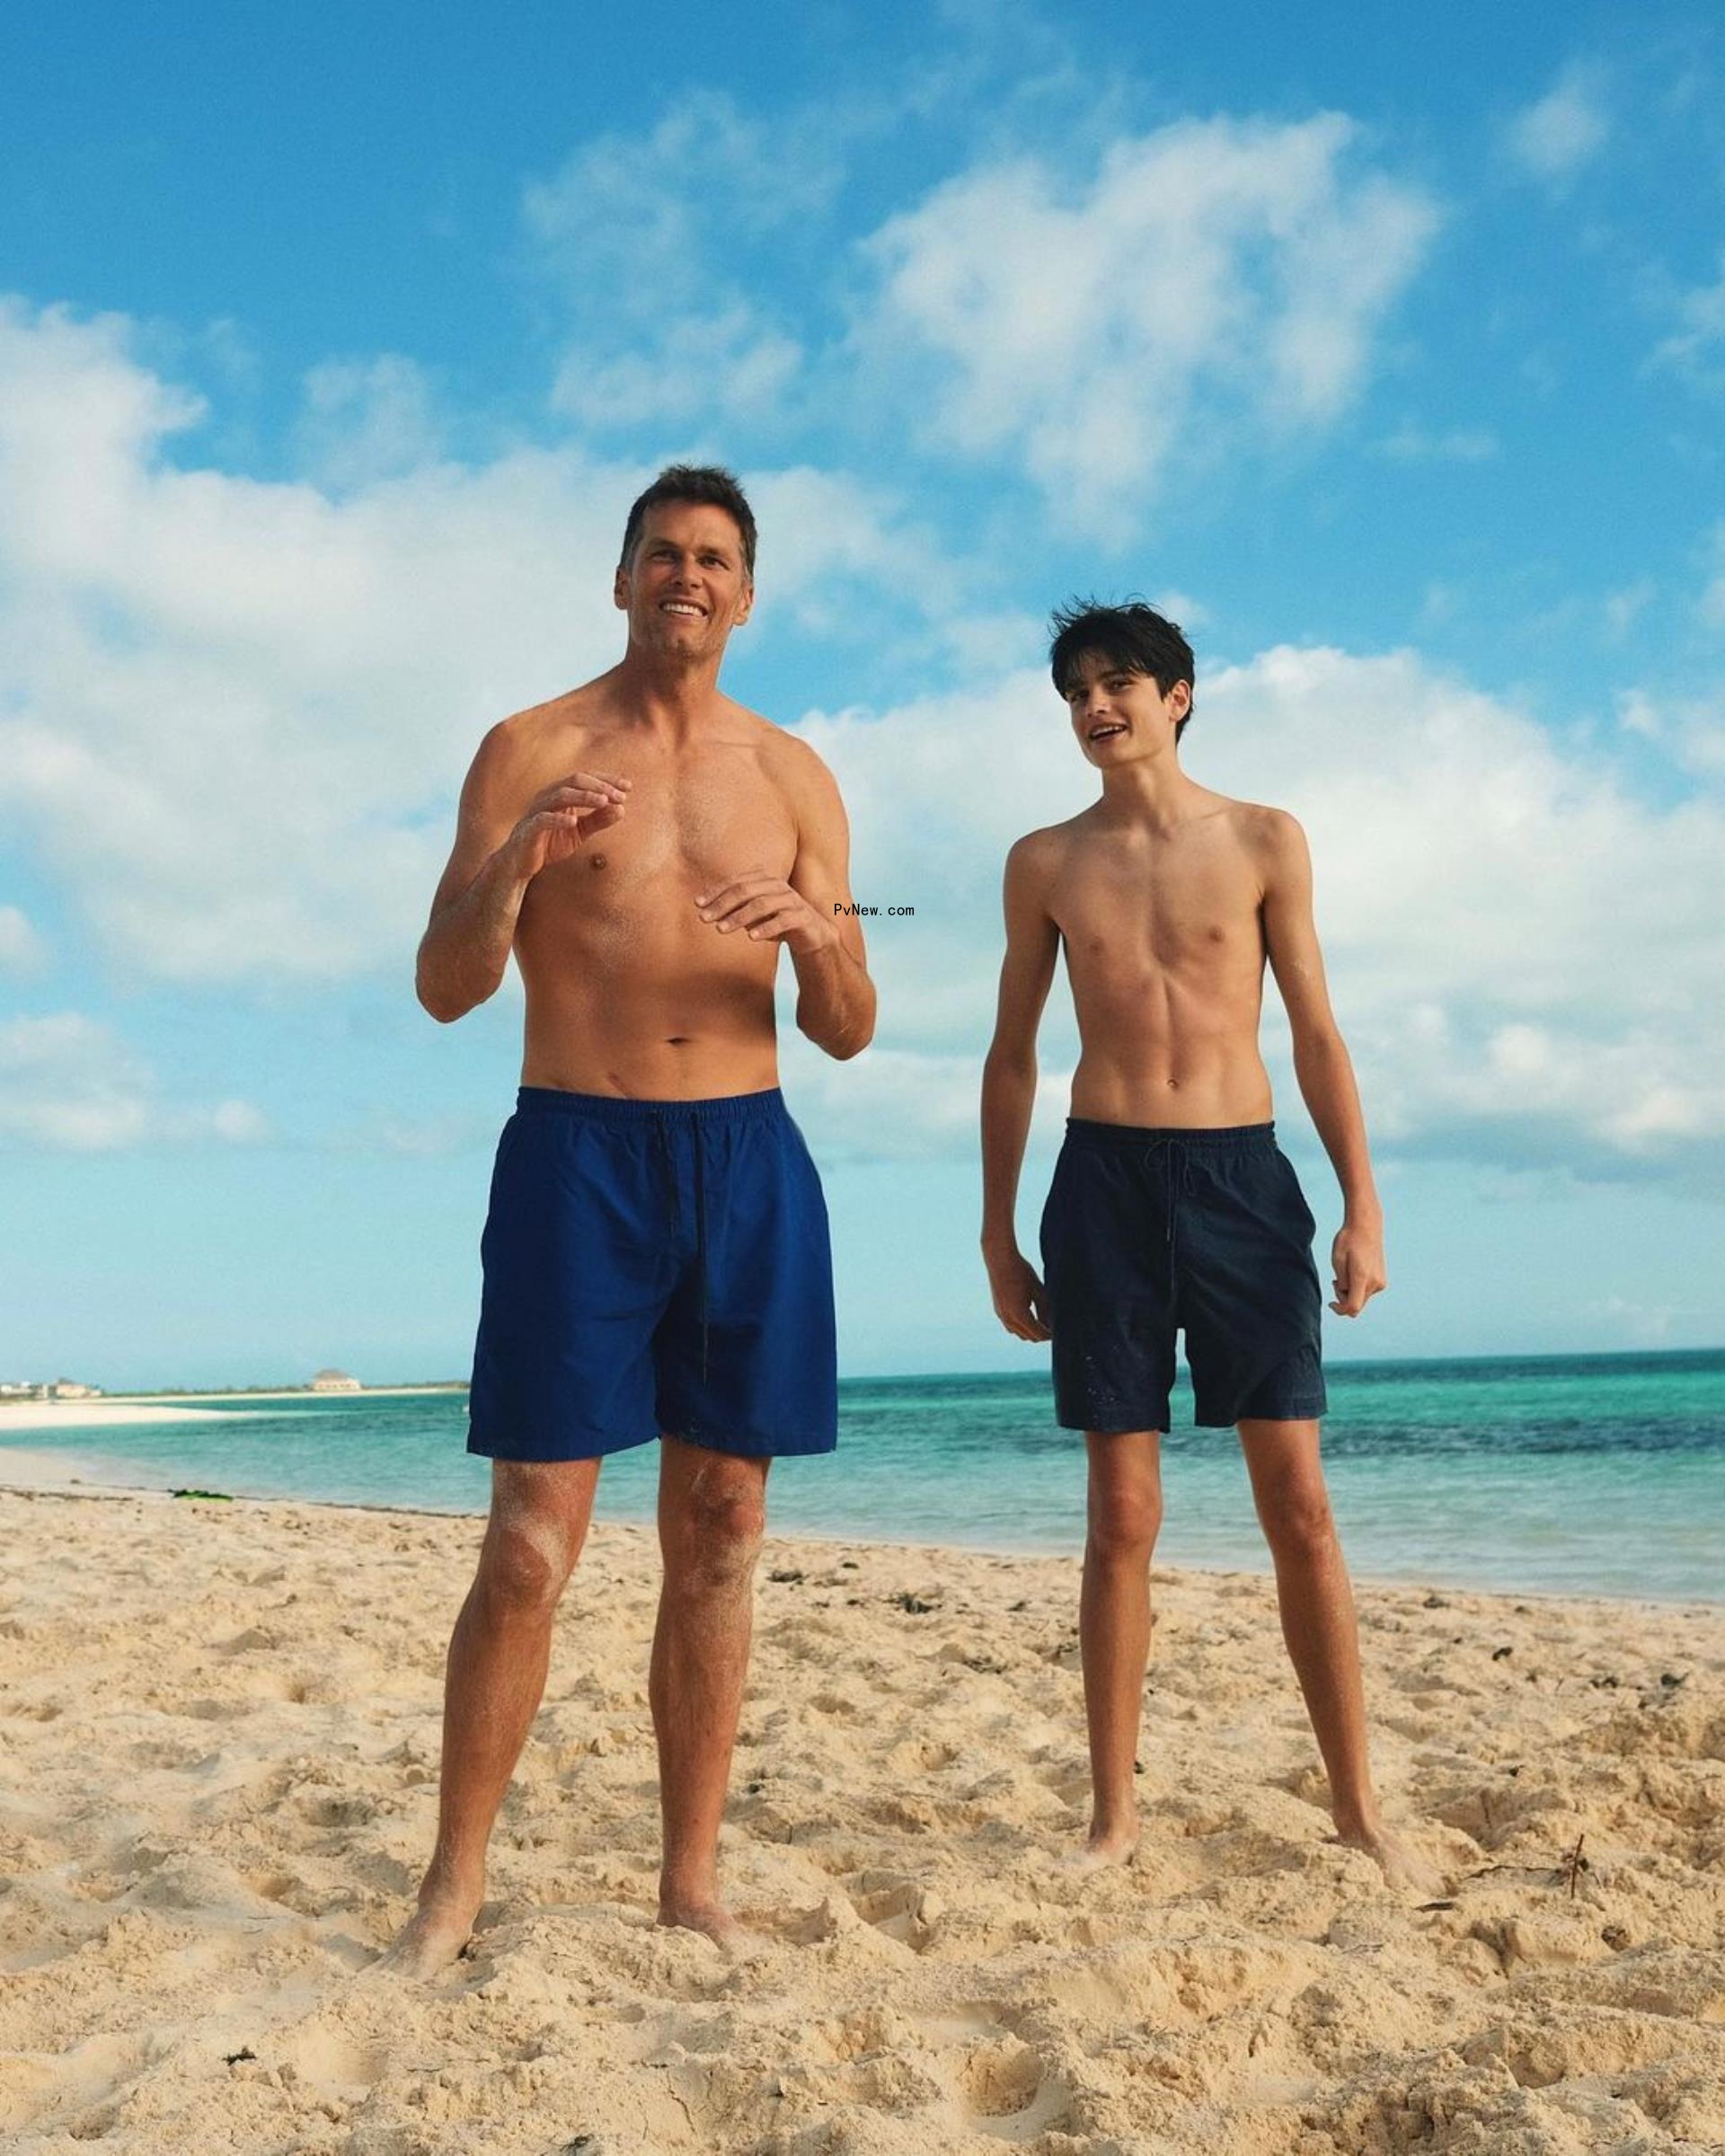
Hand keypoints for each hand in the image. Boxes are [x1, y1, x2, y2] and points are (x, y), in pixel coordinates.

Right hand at [504, 771, 629, 879]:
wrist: (522, 863)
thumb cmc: (550, 842)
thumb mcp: (580, 832)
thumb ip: (598, 820)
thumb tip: (622, 809)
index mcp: (561, 794)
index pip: (586, 778)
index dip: (607, 780)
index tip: (628, 786)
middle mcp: (549, 796)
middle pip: (575, 780)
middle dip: (600, 786)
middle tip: (621, 796)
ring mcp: (538, 810)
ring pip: (561, 795)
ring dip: (584, 796)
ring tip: (603, 801)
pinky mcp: (529, 828)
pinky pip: (543, 819)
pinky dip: (558, 819)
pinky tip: (574, 821)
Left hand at [695, 872, 835, 956]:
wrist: (812, 935)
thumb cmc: (777, 921)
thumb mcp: (753, 914)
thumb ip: (734, 908)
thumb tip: (705, 910)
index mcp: (765, 879)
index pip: (736, 881)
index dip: (715, 891)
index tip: (698, 904)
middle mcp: (778, 886)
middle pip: (745, 890)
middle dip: (722, 904)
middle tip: (704, 919)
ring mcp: (792, 900)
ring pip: (762, 904)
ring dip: (739, 917)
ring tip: (721, 930)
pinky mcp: (803, 917)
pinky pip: (783, 920)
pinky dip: (766, 928)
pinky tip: (751, 937)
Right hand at [986, 1247, 1050, 1341]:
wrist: (999, 1259)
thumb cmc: (1021, 1271)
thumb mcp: (1038, 1289)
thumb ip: (1045, 1308)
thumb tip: (1052, 1323)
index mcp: (1020, 1314)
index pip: (1038, 1334)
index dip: (1050, 1335)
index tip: (1059, 1332)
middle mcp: (1008, 1318)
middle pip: (1029, 1337)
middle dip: (1041, 1335)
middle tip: (1054, 1328)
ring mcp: (1001, 1315)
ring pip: (1019, 1334)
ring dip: (1030, 1332)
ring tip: (1043, 1323)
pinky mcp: (998, 1311)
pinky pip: (1011, 1327)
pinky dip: (1021, 1327)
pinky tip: (1030, 1316)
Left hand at [1330, 1218, 1386, 1316]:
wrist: (1366, 1227)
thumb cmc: (1347, 1241)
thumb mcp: (1337, 1261)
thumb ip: (1341, 1282)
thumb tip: (1345, 1294)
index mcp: (1362, 1277)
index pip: (1353, 1307)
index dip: (1340, 1310)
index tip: (1330, 1304)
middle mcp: (1375, 1283)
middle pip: (1357, 1305)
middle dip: (1343, 1298)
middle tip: (1335, 1280)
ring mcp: (1381, 1282)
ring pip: (1362, 1299)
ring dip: (1350, 1292)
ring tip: (1345, 1273)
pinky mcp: (1382, 1281)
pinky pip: (1367, 1292)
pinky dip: (1358, 1287)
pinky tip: (1354, 1272)